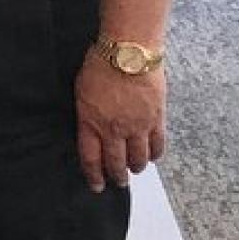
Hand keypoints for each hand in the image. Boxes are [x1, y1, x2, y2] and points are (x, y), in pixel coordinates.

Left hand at [74, 49, 167, 192]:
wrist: (129, 53)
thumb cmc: (100, 64)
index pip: (91, 157)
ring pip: (138, 158)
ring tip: (135, 170)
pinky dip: (155, 154)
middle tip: (118, 183)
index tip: (96, 185)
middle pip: (115, 162)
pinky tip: (153, 157)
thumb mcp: (81, 90)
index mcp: (90, 122)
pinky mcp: (156, 120)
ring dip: (136, 167)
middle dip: (116, 176)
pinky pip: (157, 144)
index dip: (94, 175)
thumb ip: (86, 113)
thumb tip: (90, 126)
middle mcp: (113, 129)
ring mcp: (136, 126)